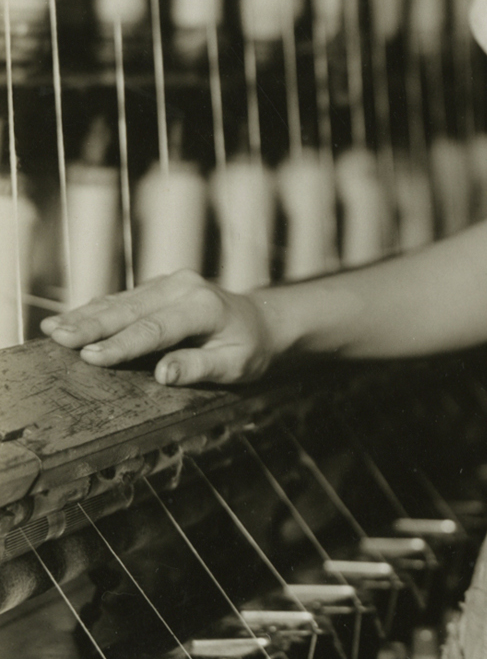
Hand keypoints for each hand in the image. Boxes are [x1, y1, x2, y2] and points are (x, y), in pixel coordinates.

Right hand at [41, 269, 275, 386]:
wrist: (262, 320)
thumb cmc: (249, 348)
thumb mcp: (235, 365)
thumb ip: (199, 367)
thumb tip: (163, 374)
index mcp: (204, 307)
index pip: (156, 328)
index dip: (122, 344)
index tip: (90, 356)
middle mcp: (184, 287)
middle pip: (131, 309)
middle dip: (91, 324)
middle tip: (58, 337)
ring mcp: (170, 283)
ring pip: (122, 301)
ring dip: (86, 315)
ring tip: (52, 329)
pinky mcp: (159, 287)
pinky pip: (123, 299)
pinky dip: (95, 309)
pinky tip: (69, 318)